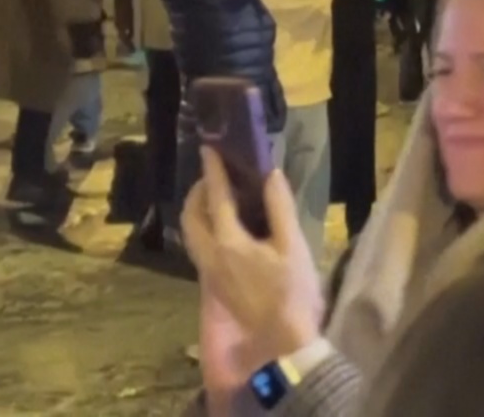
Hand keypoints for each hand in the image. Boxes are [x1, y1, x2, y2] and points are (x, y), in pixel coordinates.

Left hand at [181, 149, 323, 379]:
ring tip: (217, 196)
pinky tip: (225, 224)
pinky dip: (204, 225)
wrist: (281, 335)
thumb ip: (279, 207)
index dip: (213, 171)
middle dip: (197, 191)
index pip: (216, 198)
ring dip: (198, 209)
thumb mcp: (292, 245)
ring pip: (191, 232)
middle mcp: (210, 254)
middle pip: (191, 216)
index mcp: (229, 241)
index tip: (209, 148)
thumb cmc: (291, 288)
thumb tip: (270, 175)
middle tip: (214, 174)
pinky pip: (199, 244)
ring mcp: (208, 270)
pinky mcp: (213, 281)